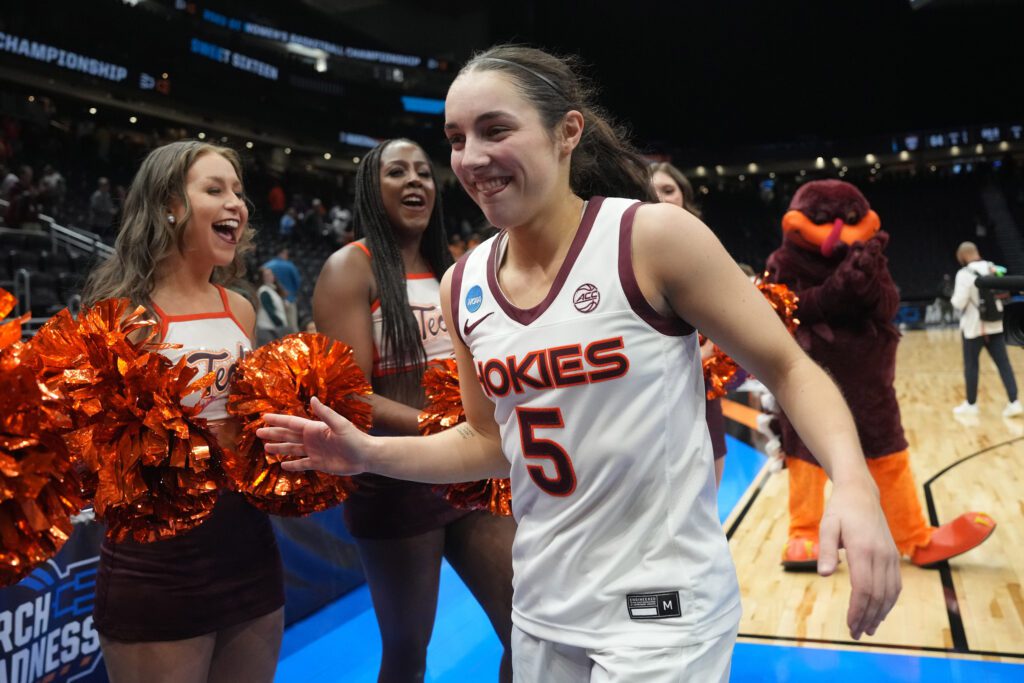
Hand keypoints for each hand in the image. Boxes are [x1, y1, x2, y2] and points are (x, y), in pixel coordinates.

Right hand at [258, 396, 371, 474]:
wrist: (365, 456)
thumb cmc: (354, 438)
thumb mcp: (339, 424)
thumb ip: (325, 413)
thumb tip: (312, 398)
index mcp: (314, 428)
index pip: (292, 423)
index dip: (278, 420)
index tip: (264, 417)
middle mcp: (312, 439)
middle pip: (288, 436)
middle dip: (273, 434)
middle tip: (258, 433)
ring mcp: (314, 451)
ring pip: (292, 449)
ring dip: (279, 449)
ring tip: (266, 448)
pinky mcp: (319, 464)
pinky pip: (302, 464)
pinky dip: (293, 465)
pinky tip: (283, 465)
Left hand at [818, 476, 901, 639]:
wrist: (861, 494)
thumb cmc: (840, 510)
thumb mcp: (827, 526)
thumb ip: (826, 550)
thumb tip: (824, 575)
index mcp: (863, 549)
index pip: (863, 589)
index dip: (858, 610)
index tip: (850, 625)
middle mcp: (881, 555)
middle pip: (877, 595)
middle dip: (867, 618)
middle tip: (856, 634)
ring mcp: (890, 556)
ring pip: (890, 593)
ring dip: (880, 614)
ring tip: (868, 629)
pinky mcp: (894, 556)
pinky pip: (895, 584)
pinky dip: (889, 601)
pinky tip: (879, 612)